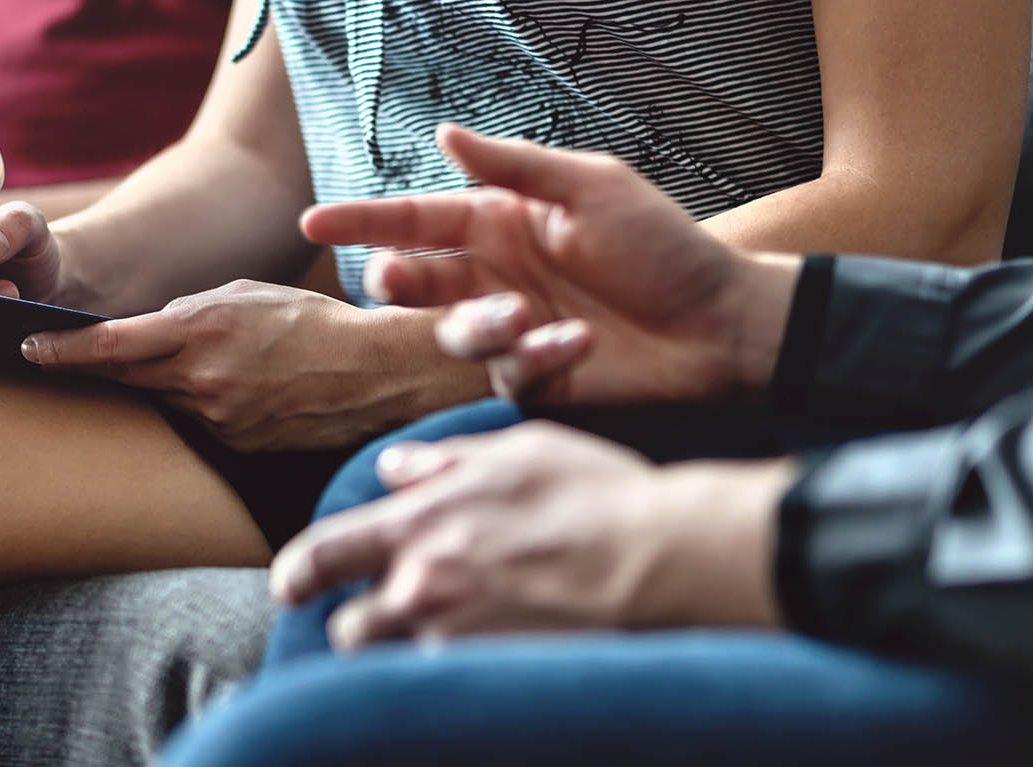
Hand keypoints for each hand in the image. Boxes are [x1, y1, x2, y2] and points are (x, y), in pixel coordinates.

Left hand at [21, 280, 455, 451]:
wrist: (371, 372)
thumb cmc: (309, 322)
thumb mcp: (242, 294)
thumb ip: (188, 310)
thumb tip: (148, 330)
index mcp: (198, 330)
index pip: (112, 345)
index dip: (64, 350)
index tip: (30, 348)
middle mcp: (200, 380)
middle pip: (127, 379)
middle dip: (97, 370)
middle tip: (64, 360)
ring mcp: (218, 418)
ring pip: (167, 402)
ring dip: (169, 386)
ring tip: (216, 365)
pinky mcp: (237, 445)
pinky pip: (202, 423)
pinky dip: (205, 406)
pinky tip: (241, 391)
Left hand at [269, 422, 794, 650]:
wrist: (662, 560)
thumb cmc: (597, 495)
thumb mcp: (515, 451)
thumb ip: (442, 461)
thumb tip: (395, 469)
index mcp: (420, 525)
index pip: (323, 553)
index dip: (295, 574)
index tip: (287, 587)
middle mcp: (423, 588)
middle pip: (351, 630)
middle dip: (364, 627)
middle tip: (395, 618)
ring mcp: (456, 642)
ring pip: (397, 665)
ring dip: (409, 655)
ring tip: (451, 640)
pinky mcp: (490, 680)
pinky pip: (449, 686)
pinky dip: (459, 676)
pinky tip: (493, 659)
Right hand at [302, 124, 798, 406]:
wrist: (722, 325)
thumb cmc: (665, 247)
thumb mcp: (594, 188)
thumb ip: (515, 168)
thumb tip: (444, 135)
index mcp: (499, 224)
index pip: (413, 221)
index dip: (360, 222)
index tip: (311, 224)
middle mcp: (492, 277)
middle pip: (413, 280)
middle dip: (395, 279)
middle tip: (393, 280)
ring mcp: (509, 331)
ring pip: (450, 332)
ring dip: (476, 323)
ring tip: (524, 316)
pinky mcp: (531, 379)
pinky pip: (503, 373)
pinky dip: (534, 358)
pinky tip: (576, 343)